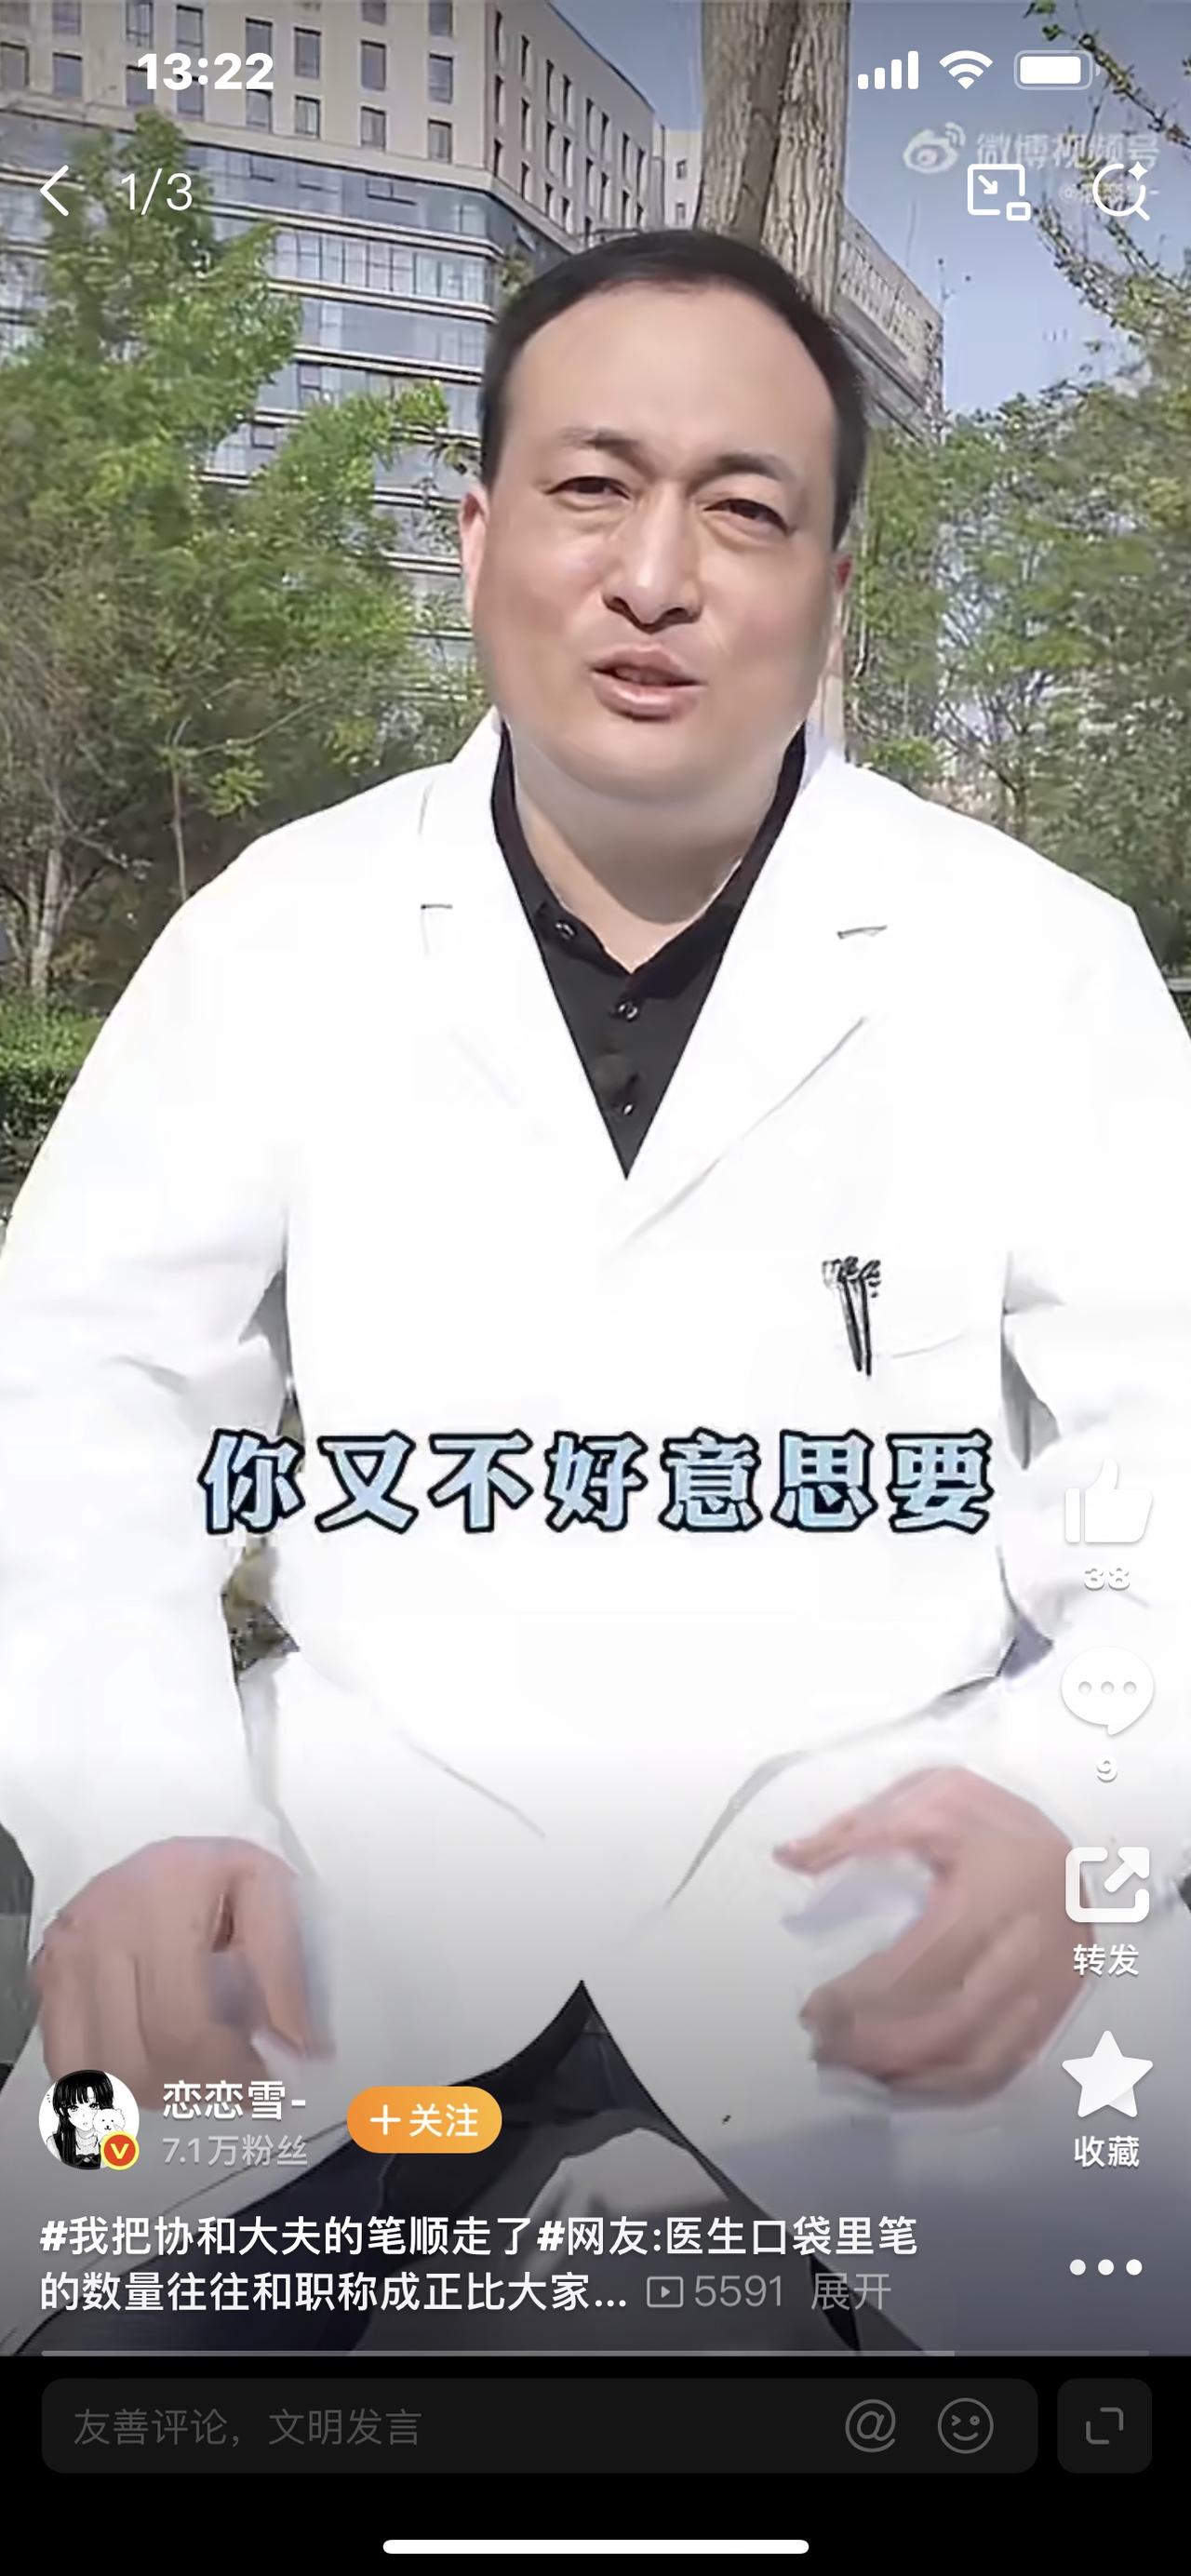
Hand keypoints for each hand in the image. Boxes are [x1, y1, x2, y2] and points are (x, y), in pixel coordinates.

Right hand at [32, 1838, 322, 2108]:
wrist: (163, 1856)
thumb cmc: (220, 1873)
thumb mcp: (269, 1894)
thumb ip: (285, 1971)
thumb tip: (300, 2049)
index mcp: (156, 1902)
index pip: (182, 2026)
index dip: (228, 2069)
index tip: (270, 2079)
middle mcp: (96, 1933)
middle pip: (143, 2061)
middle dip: (203, 2087)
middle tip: (244, 2082)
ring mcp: (62, 1960)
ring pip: (107, 2074)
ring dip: (164, 2092)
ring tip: (205, 2071)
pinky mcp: (47, 1980)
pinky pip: (71, 2065)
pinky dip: (116, 2083)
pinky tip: (158, 2066)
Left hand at [774, 1769, 1074, 2102]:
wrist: (1080, 1849)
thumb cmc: (994, 1823)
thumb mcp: (931, 1798)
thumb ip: (858, 1830)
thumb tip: (787, 1857)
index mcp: (996, 1895)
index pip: (924, 1965)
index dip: (865, 1998)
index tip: (813, 2009)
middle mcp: (1028, 1954)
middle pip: (950, 2025)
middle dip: (877, 2047)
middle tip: (822, 2048)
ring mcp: (1048, 1993)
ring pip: (976, 2061)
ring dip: (907, 2077)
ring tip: (850, 2071)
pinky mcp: (1052, 2018)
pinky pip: (1000, 2071)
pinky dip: (947, 2089)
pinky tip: (900, 2083)